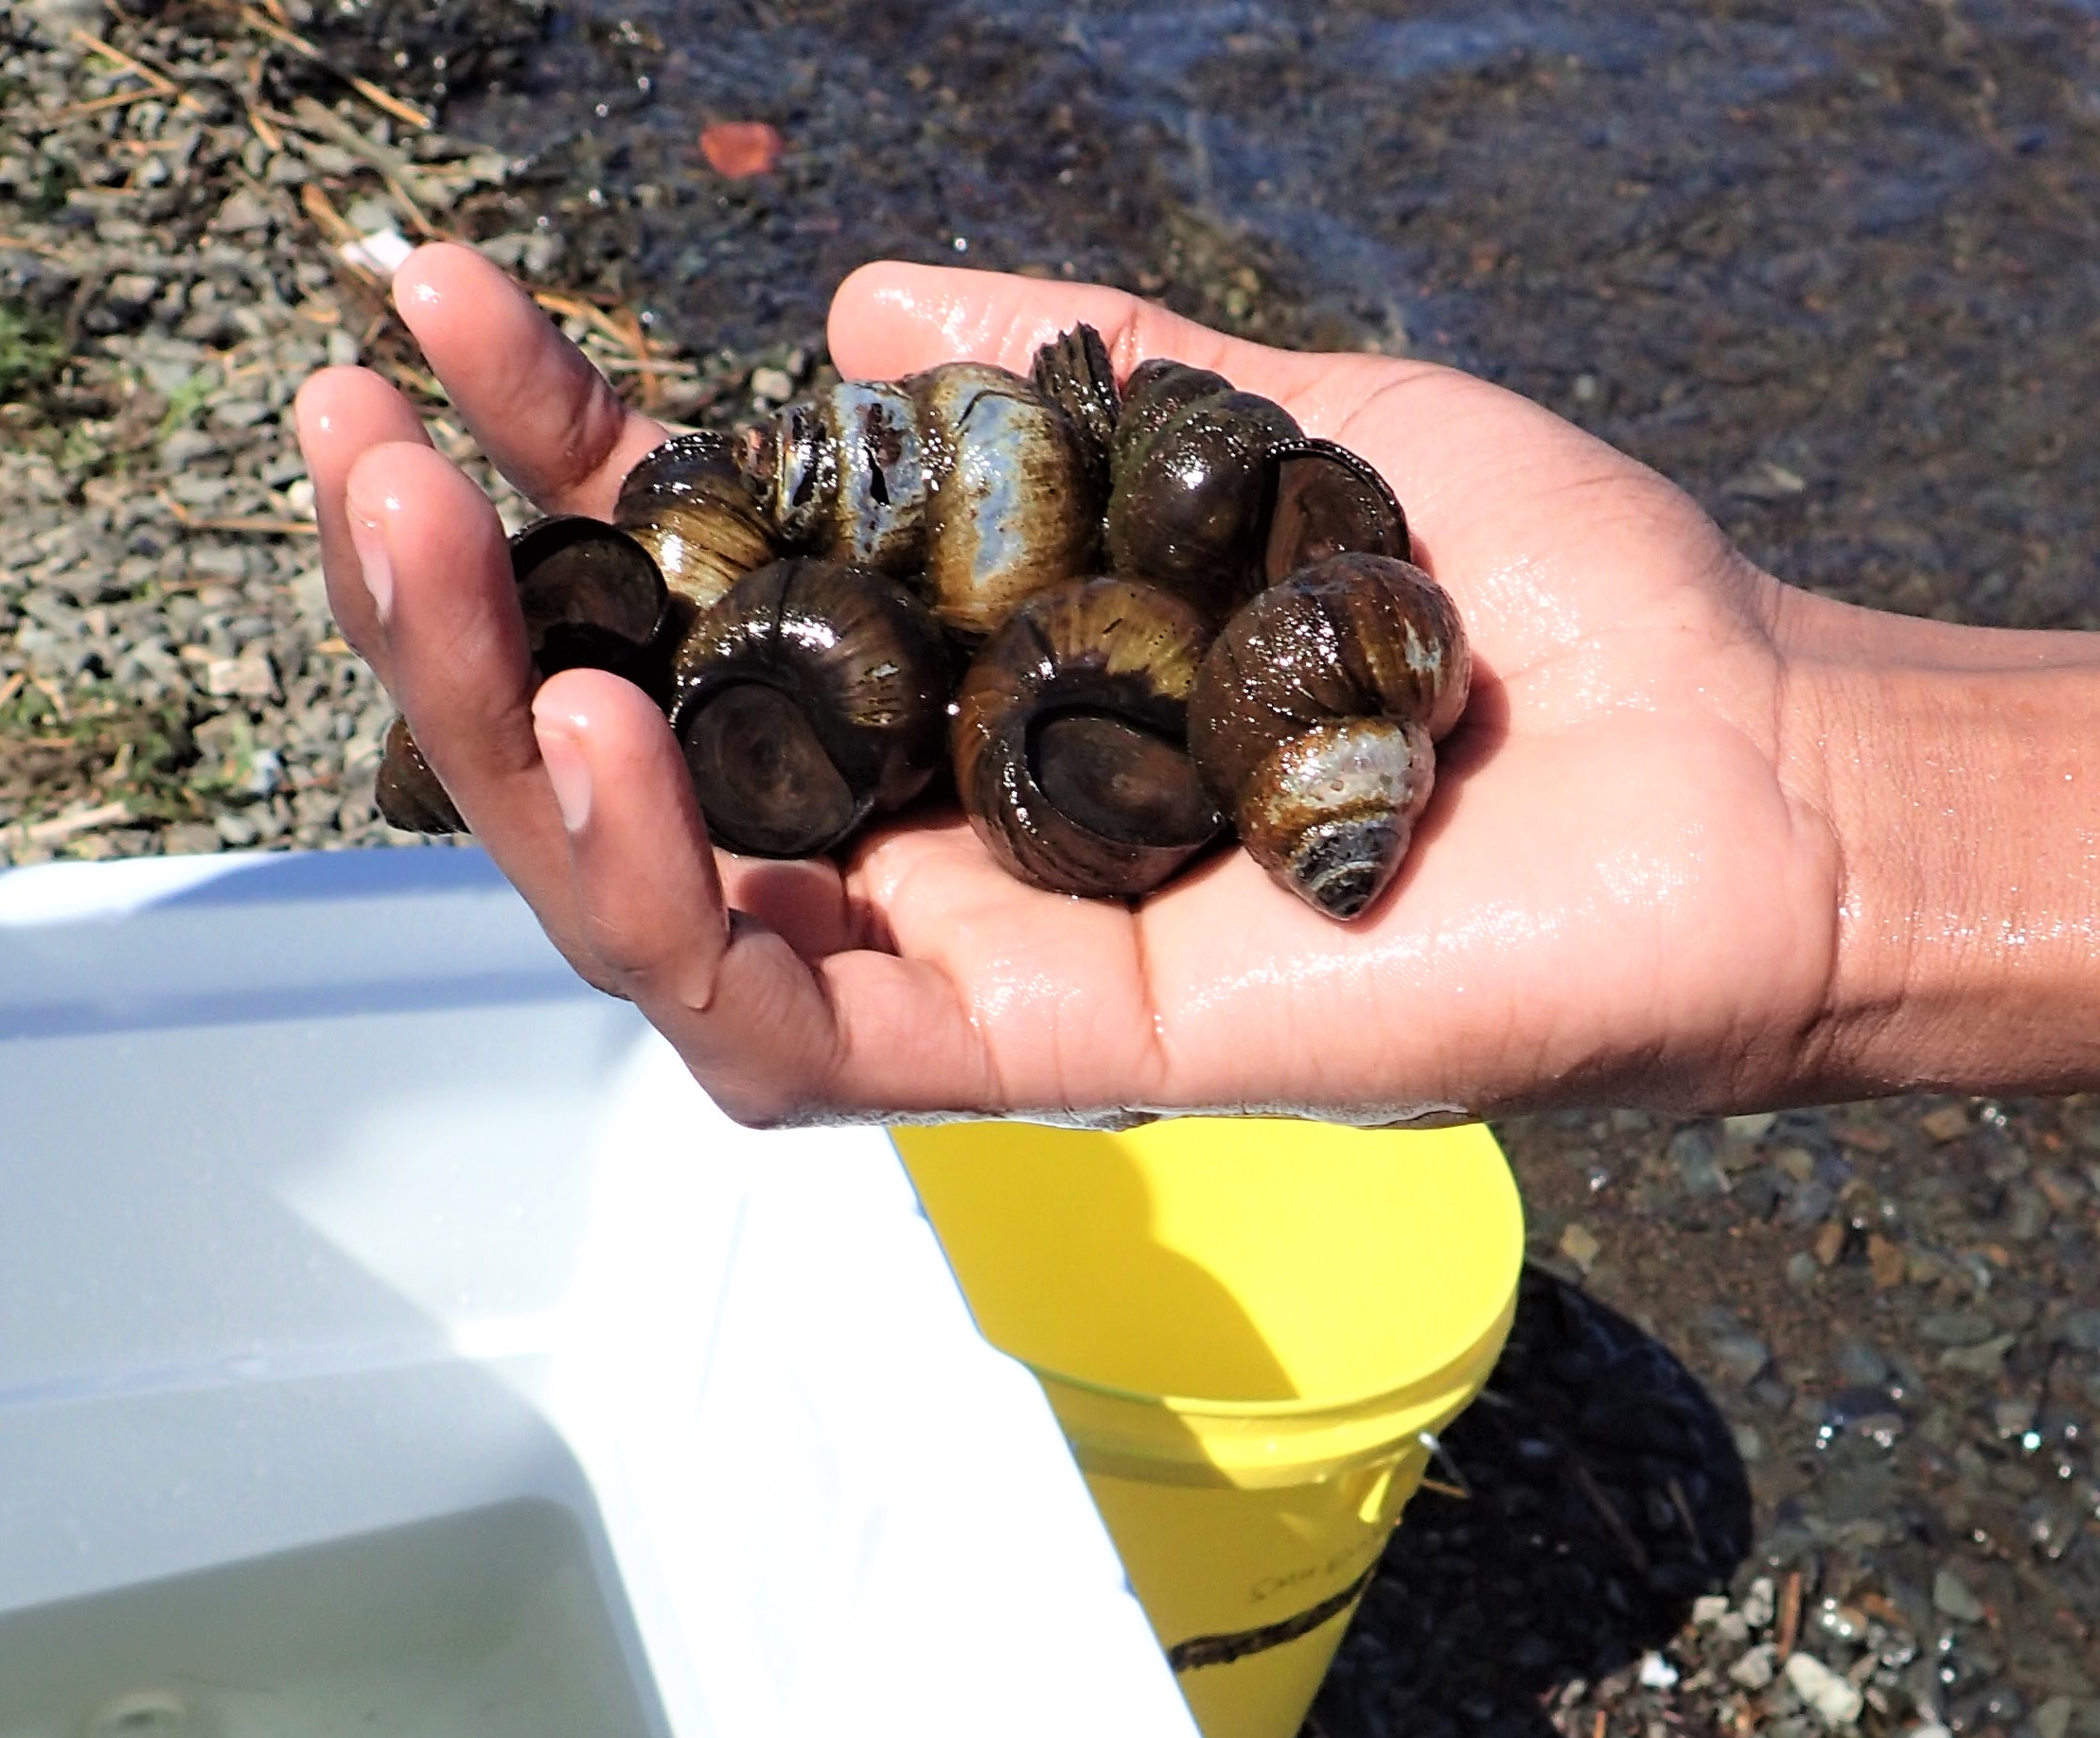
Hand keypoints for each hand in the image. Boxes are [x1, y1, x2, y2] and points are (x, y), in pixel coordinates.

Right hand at [296, 248, 1846, 1124]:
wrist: (1745, 773)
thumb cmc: (1532, 611)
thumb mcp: (1256, 419)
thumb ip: (1048, 370)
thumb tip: (842, 305)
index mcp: (968, 697)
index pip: (698, 594)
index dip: (556, 460)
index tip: (452, 312)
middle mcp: (938, 842)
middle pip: (620, 764)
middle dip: (454, 601)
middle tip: (354, 435)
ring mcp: (977, 967)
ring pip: (646, 909)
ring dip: (491, 744)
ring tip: (416, 562)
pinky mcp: (1041, 1071)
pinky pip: (779, 1031)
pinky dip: (653, 903)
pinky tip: (592, 736)